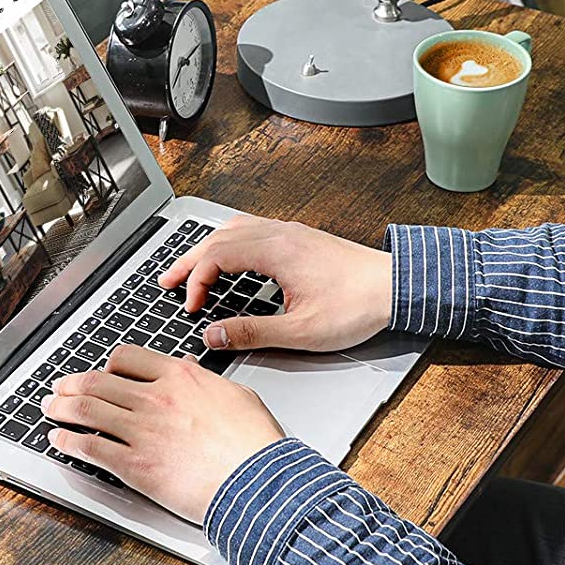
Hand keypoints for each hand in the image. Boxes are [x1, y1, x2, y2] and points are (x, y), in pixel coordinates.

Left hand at [43, 345, 283, 523]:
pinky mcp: (135, 466)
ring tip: (50, 409)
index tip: (100, 374)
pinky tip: (60, 441)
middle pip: (97, 382)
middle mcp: (155, 398)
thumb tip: (191, 374)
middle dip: (71, 384)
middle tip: (60, 389)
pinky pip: (90, 448)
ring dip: (61, 408)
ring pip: (86, 410)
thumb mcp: (236, 396)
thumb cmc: (255, 446)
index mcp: (180, 377)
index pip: (126, 359)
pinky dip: (68, 442)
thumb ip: (205, 382)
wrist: (260, 484)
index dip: (107, 367)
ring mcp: (142, 431)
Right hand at [159, 216, 392, 353]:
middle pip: (218, 238)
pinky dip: (228, 242)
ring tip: (189, 268)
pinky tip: (227, 256)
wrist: (398, 286)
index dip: (196, 282)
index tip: (192, 307)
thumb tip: (215, 336)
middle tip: (166, 281)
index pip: (216, 256)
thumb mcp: (301, 331)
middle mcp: (279, 233)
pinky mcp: (299, 237)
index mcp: (276, 250)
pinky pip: (250, 228)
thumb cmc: (358, 306)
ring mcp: (289, 231)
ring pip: (233, 229)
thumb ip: (253, 332)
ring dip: (207, 248)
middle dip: (189, 261)